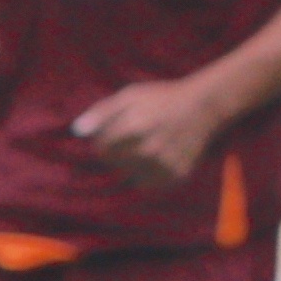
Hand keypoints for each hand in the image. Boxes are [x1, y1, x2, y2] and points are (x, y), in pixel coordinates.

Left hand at [73, 79, 225, 188]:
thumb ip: (101, 112)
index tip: (114, 133)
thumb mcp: (130, 96)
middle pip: (114, 164)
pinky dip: (146, 175)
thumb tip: (77, 132)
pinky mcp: (176, 175)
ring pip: (129, 175)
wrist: (203, 107)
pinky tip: (155, 159)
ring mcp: (164, 164)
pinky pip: (148, 184)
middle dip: (116, 152)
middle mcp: (148, 149)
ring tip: (145, 147)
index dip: (104, 141)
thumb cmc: (162, 98)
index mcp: (134, 127)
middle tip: (132, 139)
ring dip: (131, 164)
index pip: (101, 149)